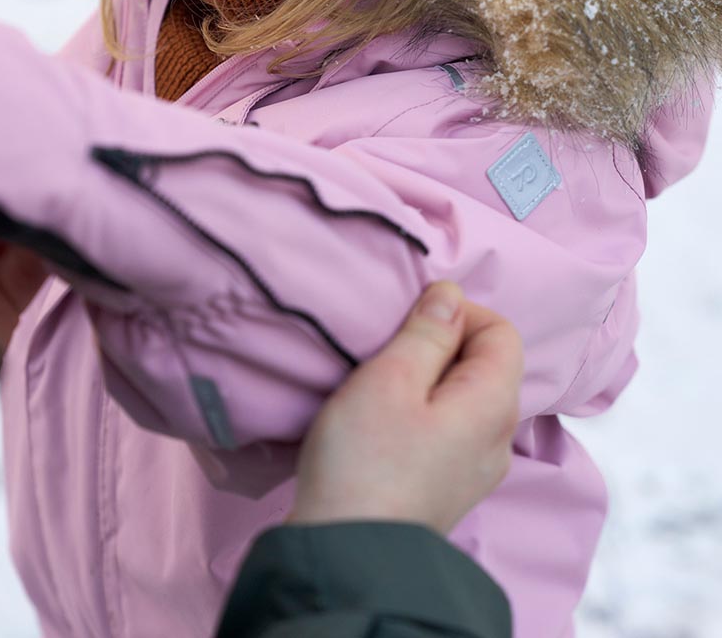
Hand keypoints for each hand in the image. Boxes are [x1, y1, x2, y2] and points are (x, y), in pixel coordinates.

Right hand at [290, 281, 522, 534]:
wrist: (346, 553)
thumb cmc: (365, 459)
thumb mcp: (390, 378)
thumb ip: (426, 334)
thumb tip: (452, 296)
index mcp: (493, 404)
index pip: (503, 332)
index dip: (460, 312)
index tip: (412, 320)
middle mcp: (499, 438)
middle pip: (487, 365)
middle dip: (442, 344)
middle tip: (390, 350)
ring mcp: (478, 469)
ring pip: (467, 397)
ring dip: (430, 377)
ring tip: (383, 384)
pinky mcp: (450, 487)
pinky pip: (453, 429)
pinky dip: (426, 410)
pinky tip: (386, 421)